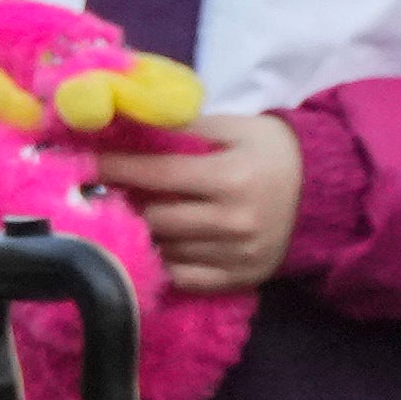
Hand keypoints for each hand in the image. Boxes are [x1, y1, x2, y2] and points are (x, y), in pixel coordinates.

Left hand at [92, 107, 305, 297]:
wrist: (322, 193)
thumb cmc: (271, 151)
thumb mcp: (234, 127)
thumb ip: (183, 127)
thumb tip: (126, 120)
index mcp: (230, 177)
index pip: (157, 174)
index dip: (114, 167)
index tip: (78, 163)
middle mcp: (232, 221)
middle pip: (155, 217)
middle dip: (122, 203)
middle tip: (97, 191)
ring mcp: (235, 255)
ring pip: (164, 249)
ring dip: (139, 233)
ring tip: (123, 215)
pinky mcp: (238, 279)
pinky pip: (183, 277)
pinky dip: (162, 261)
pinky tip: (153, 244)